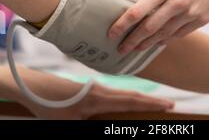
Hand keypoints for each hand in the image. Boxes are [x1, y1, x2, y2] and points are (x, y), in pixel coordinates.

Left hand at [4, 67, 173, 119]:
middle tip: (169, 105)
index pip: (132, 100)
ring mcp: (96, 89)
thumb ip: (93, 126)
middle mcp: (101, 90)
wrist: (32, 87)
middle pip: (132, 96)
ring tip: (154, 105)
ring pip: (123, 95)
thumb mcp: (70, 123)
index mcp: (100, 98)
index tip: (170, 104)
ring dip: (139, 100)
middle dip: (151, 101)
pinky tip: (128, 105)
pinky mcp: (90, 90)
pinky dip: (127, 100)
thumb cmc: (49, 106)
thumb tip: (113, 127)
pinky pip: (114, 96)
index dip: (152, 103)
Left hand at [108, 0, 208, 53]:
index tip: (111, 32)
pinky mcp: (202, 20)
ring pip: (163, 34)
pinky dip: (166, 40)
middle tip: (120, 48)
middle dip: (131, 40)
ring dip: (147, 44)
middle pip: (147, 27)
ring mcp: (190, 13)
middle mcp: (176, 2)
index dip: (122, 24)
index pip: (136, 11)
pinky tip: (158, 43)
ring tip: (135, 49)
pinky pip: (179, 35)